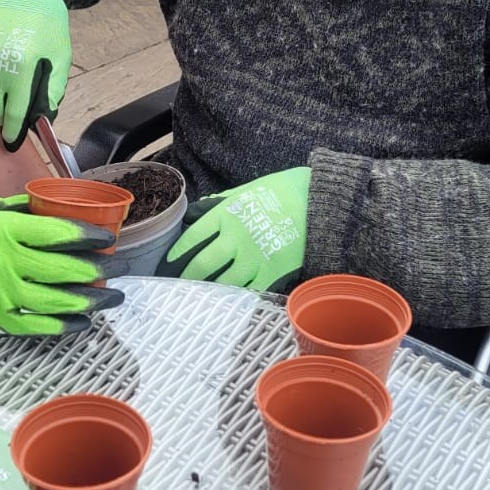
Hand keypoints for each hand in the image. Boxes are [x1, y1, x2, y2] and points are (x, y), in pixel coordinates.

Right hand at [0, 0, 70, 151]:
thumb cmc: (44, 20)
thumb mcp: (60, 54)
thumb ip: (54, 89)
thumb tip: (42, 116)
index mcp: (24, 67)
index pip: (15, 114)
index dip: (13, 133)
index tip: (11, 142)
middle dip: (3, 116)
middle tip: (12, 112)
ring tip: (4, 87)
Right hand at [0, 197, 121, 334]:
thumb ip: (22, 210)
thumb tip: (53, 208)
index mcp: (8, 230)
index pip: (60, 234)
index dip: (90, 237)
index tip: (108, 238)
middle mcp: (9, 262)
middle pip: (66, 269)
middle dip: (100, 270)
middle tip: (121, 268)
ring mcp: (3, 292)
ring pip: (57, 301)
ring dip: (91, 301)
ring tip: (112, 298)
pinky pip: (35, 326)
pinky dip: (62, 327)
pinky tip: (83, 324)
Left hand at [162, 167, 310, 292]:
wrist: (319, 202)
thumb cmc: (284, 191)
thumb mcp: (249, 189)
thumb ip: (224, 201)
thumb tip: (203, 206)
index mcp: (226, 214)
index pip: (194, 236)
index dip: (179, 251)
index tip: (170, 261)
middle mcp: (235, 238)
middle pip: (203, 264)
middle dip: (188, 277)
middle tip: (179, 286)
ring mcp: (253, 257)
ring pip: (223, 281)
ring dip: (210, 290)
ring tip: (200, 297)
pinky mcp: (272, 271)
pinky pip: (249, 289)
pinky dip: (238, 295)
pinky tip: (230, 300)